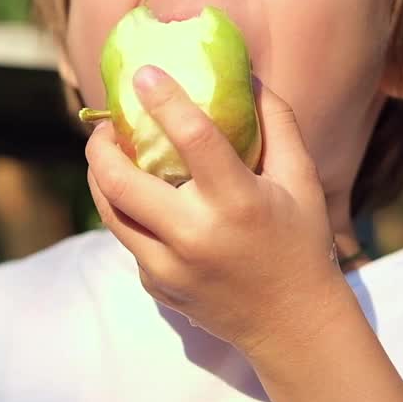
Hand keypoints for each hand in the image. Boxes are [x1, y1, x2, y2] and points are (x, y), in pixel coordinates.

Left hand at [85, 64, 342, 356]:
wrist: (293, 326)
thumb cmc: (301, 242)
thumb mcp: (301, 179)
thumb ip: (277, 123)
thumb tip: (248, 75)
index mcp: (238, 202)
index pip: (193, 139)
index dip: (164, 101)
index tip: (142, 74)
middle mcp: (196, 236)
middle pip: (121, 182)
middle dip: (101, 146)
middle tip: (105, 127)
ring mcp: (171, 268)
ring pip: (111, 213)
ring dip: (101, 177)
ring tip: (108, 155)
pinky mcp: (158, 288)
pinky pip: (130, 241)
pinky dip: (129, 216)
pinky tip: (142, 203)